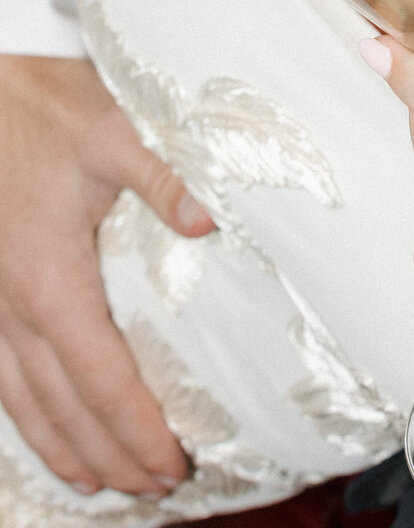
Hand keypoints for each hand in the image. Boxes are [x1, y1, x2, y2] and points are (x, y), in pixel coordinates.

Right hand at [0, 54, 214, 496]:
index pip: (98, 376)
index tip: (170, 464)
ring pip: (18, 396)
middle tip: (150, 488)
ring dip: (58, 443)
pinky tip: (34, 420)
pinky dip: (20, 409)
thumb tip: (211, 221)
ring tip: (94, 484)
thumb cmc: (54, 106)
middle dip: (107, 451)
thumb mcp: (117, 134)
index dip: (134, 427)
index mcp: (50, 277)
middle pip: (59, 402)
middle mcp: (12, 301)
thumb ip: (165, 180)